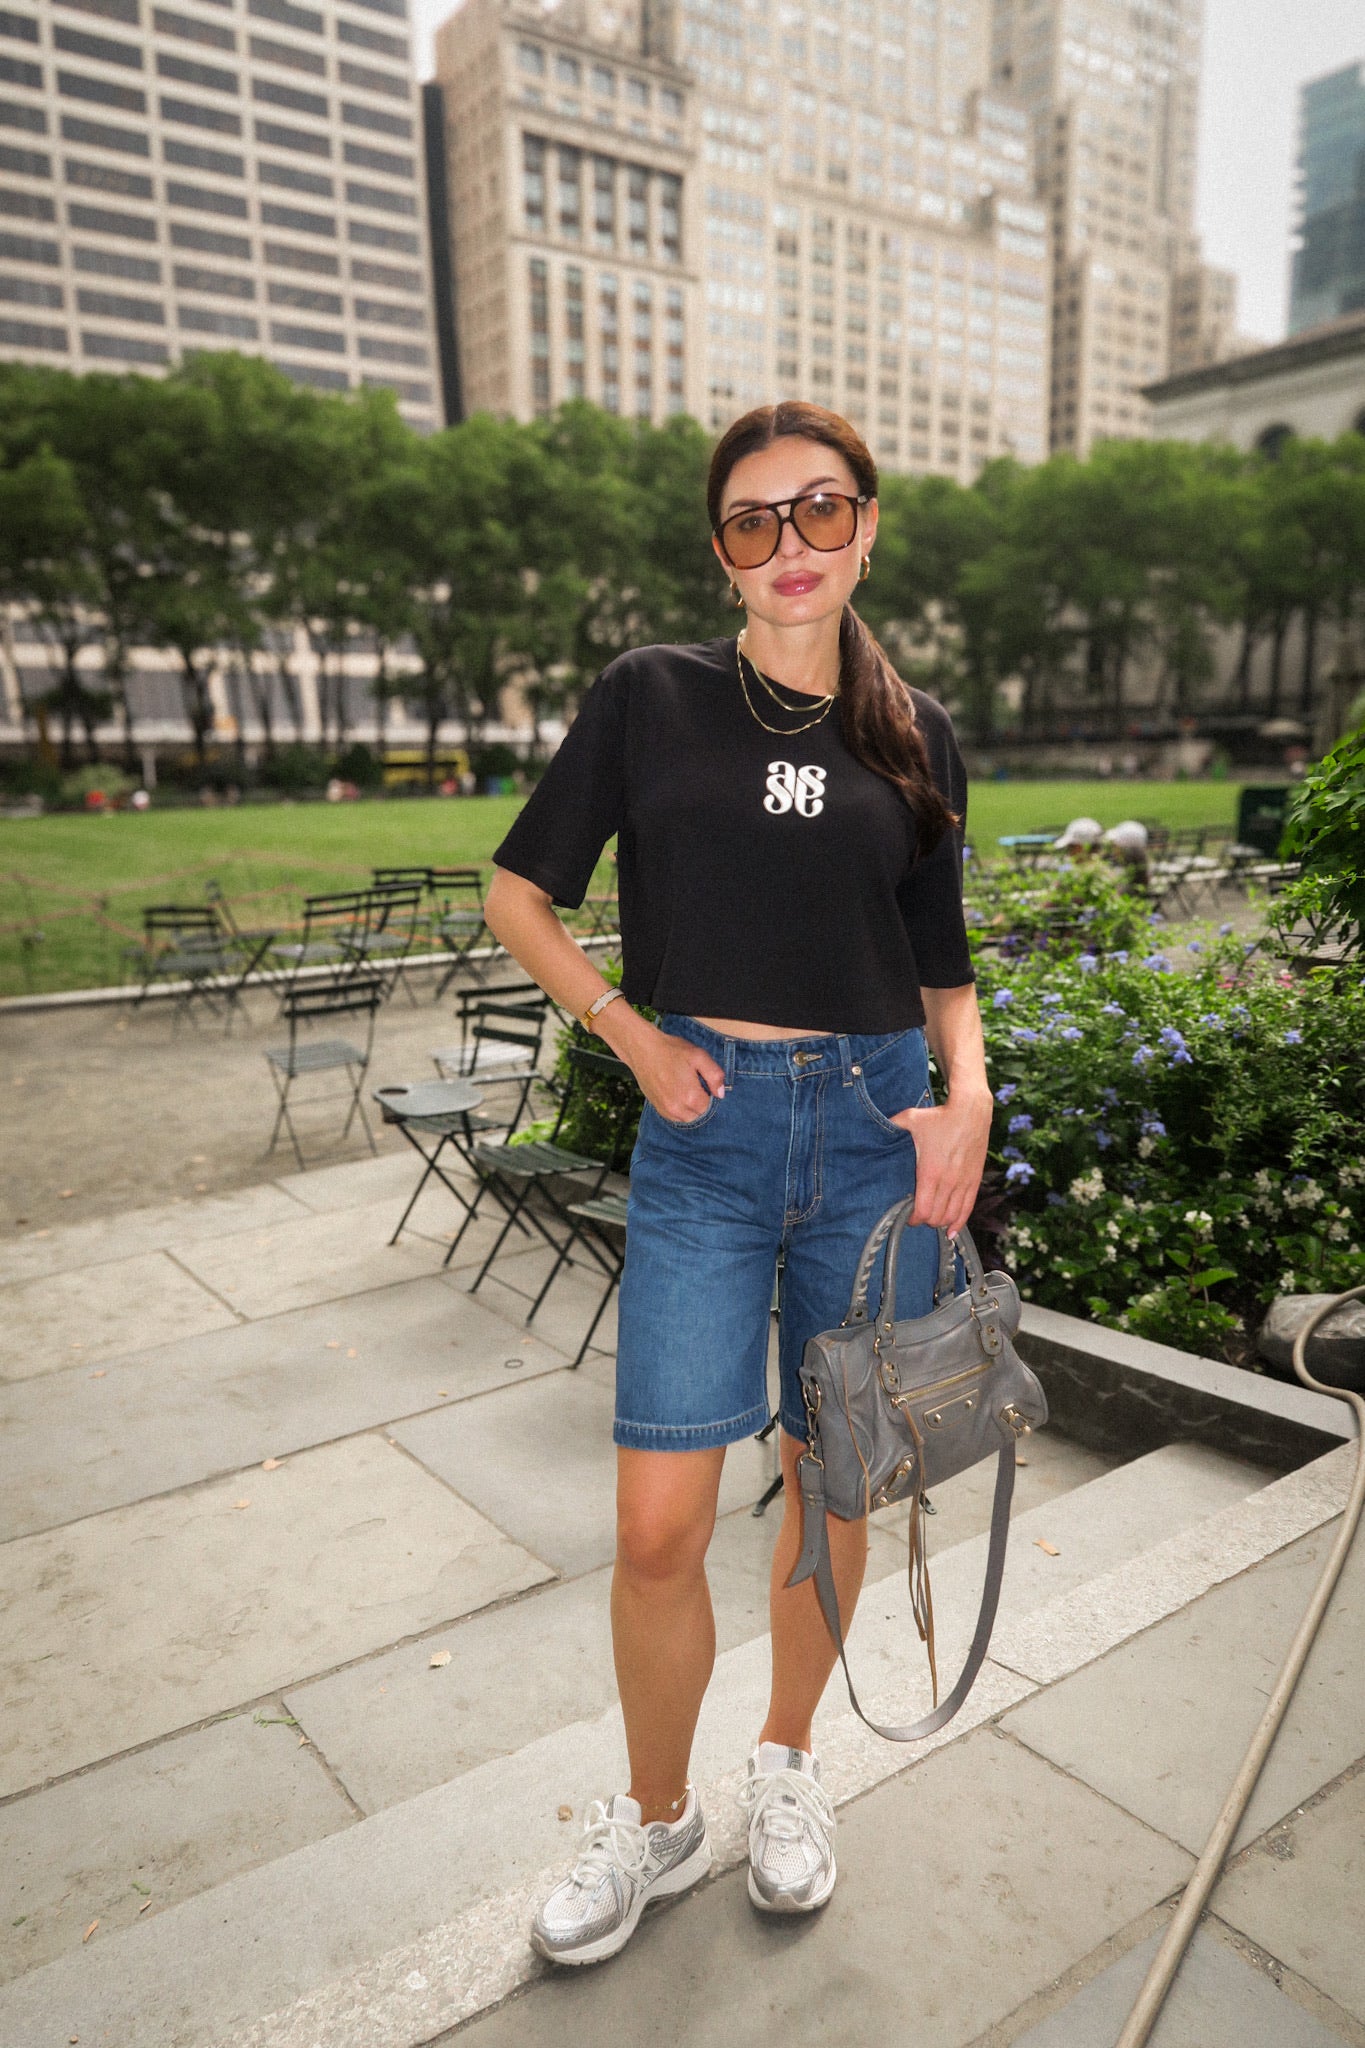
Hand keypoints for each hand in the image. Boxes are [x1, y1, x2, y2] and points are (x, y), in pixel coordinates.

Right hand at [632, 1024, 726, 1124]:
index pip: (711, 1107)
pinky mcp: (657, 1108)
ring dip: (691, 1109)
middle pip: (699, 1115)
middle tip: (697, 1085)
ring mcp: (666, 1110)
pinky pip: (675, 1117)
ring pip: (687, 1118)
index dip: (712, 1095)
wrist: (642, 1049)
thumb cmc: (672, 1050)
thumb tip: (721, 1094)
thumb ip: (715, 1075)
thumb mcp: (699, 1056)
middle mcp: (678, 1109)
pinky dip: (680, 1110)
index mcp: (691, 1097)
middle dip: (702, 1104)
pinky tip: (678, 1094)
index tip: (707, 1084)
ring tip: (687, 1089)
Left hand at [890, 1087, 992, 1235]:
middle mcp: (948, 1181)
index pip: (922, 1210)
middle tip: (917, 1216)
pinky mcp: (975, 1179)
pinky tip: (952, 1232)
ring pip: (952, 1216)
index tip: (907, 1217)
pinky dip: (959, 1222)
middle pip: (936, 1217)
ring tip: (932, 1222)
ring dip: (941, 1222)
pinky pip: (968, 1208)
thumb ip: (891, 1127)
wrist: (970, 1109)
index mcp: (929, 1172)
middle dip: (925, 1221)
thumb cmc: (939, 1115)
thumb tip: (873, 1128)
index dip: (913, 1219)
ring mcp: (963, 1182)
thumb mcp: (909, 1119)